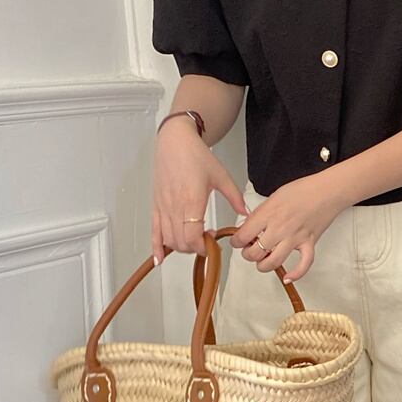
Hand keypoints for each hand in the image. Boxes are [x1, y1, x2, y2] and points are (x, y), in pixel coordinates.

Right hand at [151, 116, 246, 262]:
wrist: (175, 143)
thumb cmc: (197, 157)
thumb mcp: (222, 176)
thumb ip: (235, 197)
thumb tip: (247, 214)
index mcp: (192, 201)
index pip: (192, 237)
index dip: (202, 247)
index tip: (212, 244)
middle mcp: (175, 207)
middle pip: (181, 242)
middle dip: (194, 248)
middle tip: (206, 242)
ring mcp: (163, 207)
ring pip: (168, 239)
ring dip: (181, 247)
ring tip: (193, 241)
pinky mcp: (156, 206)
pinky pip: (153, 231)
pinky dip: (156, 247)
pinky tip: (159, 258)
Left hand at [230, 171, 350, 283]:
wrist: (328, 190)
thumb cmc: (303, 189)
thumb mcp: (274, 196)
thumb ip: (261, 213)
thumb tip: (250, 226)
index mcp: (268, 214)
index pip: (243, 236)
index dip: (236, 242)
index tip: (238, 241)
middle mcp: (279, 228)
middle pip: (254, 253)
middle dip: (248, 254)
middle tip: (250, 249)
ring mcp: (295, 238)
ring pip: (273, 263)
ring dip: (264, 265)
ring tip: (263, 261)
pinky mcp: (309, 243)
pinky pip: (303, 265)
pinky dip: (295, 274)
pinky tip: (287, 277)